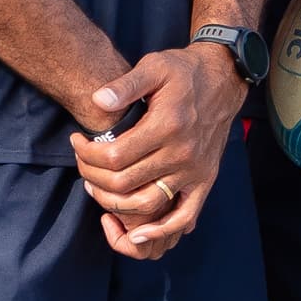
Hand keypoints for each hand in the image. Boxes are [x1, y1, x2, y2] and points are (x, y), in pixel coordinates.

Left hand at [70, 42, 245, 257]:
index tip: (77, 142)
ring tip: (96, 188)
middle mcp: (181, 153)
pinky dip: (160, 231)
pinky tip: (137, 234)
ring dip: (113, 203)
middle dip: (92, 177)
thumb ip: (126, 84)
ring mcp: (195, 171)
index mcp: (166, 125)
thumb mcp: (154, 66)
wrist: (224, 79)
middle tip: (81, 163)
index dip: (87, 154)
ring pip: (146, 203)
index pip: (113, 155)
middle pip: (124, 182)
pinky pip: (184, 216)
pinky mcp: (205, 181)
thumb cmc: (184, 72)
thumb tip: (98, 100)